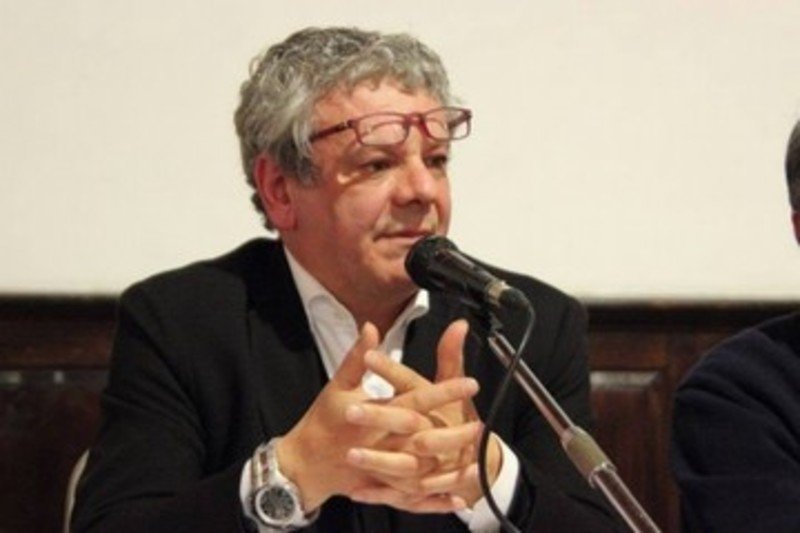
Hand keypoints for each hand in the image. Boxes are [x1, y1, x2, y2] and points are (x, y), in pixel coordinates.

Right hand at [276, 322, 479, 511]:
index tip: (471, 383)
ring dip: (451, 471)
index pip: (415, 401)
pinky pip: (414, 500)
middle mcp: (381, 444)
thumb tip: (370, 326)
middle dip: (454, 433)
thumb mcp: (339, 385)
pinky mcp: (383, 489)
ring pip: (423, 473)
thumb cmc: (324, 422)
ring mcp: (382, 471)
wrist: (305, 464)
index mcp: (374, 416)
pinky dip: (437, 501)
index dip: (444, 392)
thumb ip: (359, 357)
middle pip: (424, 439)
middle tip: (481, 425)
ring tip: (479, 465)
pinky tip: (460, 498)